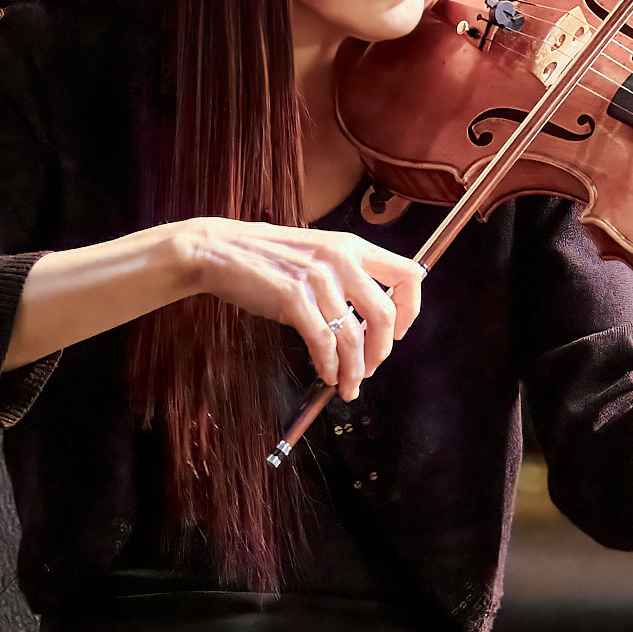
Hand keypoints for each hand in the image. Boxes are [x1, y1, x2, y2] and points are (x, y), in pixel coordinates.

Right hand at [172, 218, 424, 400]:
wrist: (221, 250)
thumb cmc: (269, 257)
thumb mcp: (319, 252)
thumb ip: (347, 276)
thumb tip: (370, 319)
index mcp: (353, 246)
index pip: (409, 274)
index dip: (410, 308)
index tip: (398, 331)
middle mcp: (341, 260)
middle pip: (384, 315)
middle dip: (381, 352)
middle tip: (371, 368)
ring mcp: (317, 280)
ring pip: (353, 337)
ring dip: (354, 370)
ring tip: (348, 385)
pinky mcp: (293, 299)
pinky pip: (323, 343)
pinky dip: (329, 366)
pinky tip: (327, 374)